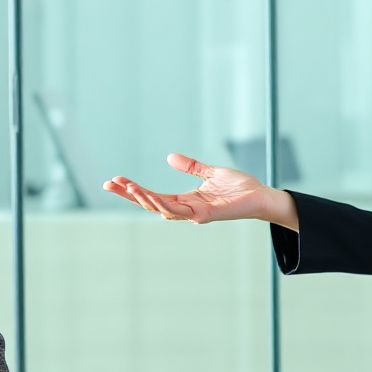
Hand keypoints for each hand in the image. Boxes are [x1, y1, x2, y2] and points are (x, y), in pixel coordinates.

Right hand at [103, 154, 297, 231]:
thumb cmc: (239, 188)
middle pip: (151, 204)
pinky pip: (182, 212)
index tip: (115, 180)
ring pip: (163, 209)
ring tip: (129, 187)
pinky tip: (153, 197)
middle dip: (130, 195)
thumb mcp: (210, 172)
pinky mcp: (208, 214)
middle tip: (109, 183)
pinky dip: (166, 206)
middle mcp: (187, 209)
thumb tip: (169, 157)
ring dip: (144, 199)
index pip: (153, 196)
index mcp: (186, 200)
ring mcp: (196, 213)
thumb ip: (191, 167)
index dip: (133, 189)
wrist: (262, 195)